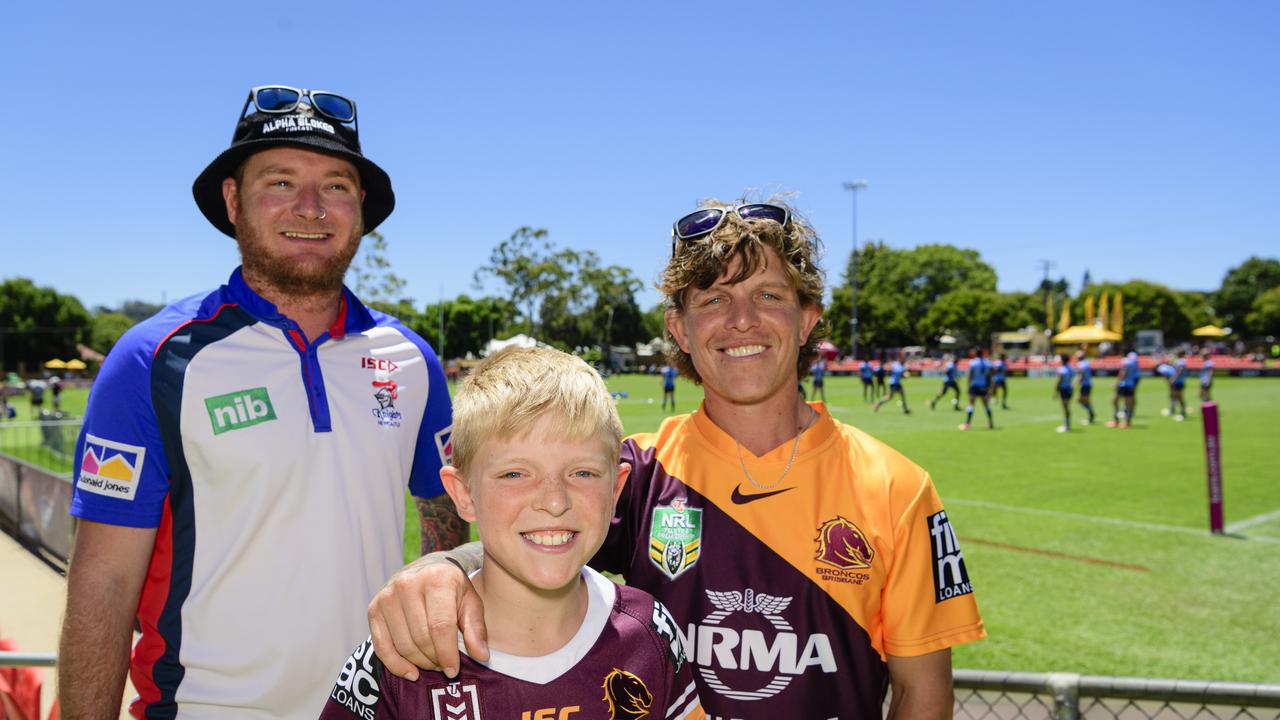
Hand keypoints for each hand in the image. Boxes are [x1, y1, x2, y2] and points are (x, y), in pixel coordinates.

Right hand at [368, 554, 488, 679]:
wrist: (426, 568)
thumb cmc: (452, 589)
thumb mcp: (471, 602)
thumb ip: (476, 628)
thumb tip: (482, 656)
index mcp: (437, 579)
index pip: (440, 627)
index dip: (447, 654)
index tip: (453, 670)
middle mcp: (408, 584)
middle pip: (421, 638)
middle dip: (435, 659)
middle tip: (444, 665)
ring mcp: (388, 595)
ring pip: (403, 645)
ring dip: (419, 662)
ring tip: (432, 663)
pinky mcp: (374, 608)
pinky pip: (381, 646)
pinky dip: (396, 665)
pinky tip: (411, 672)